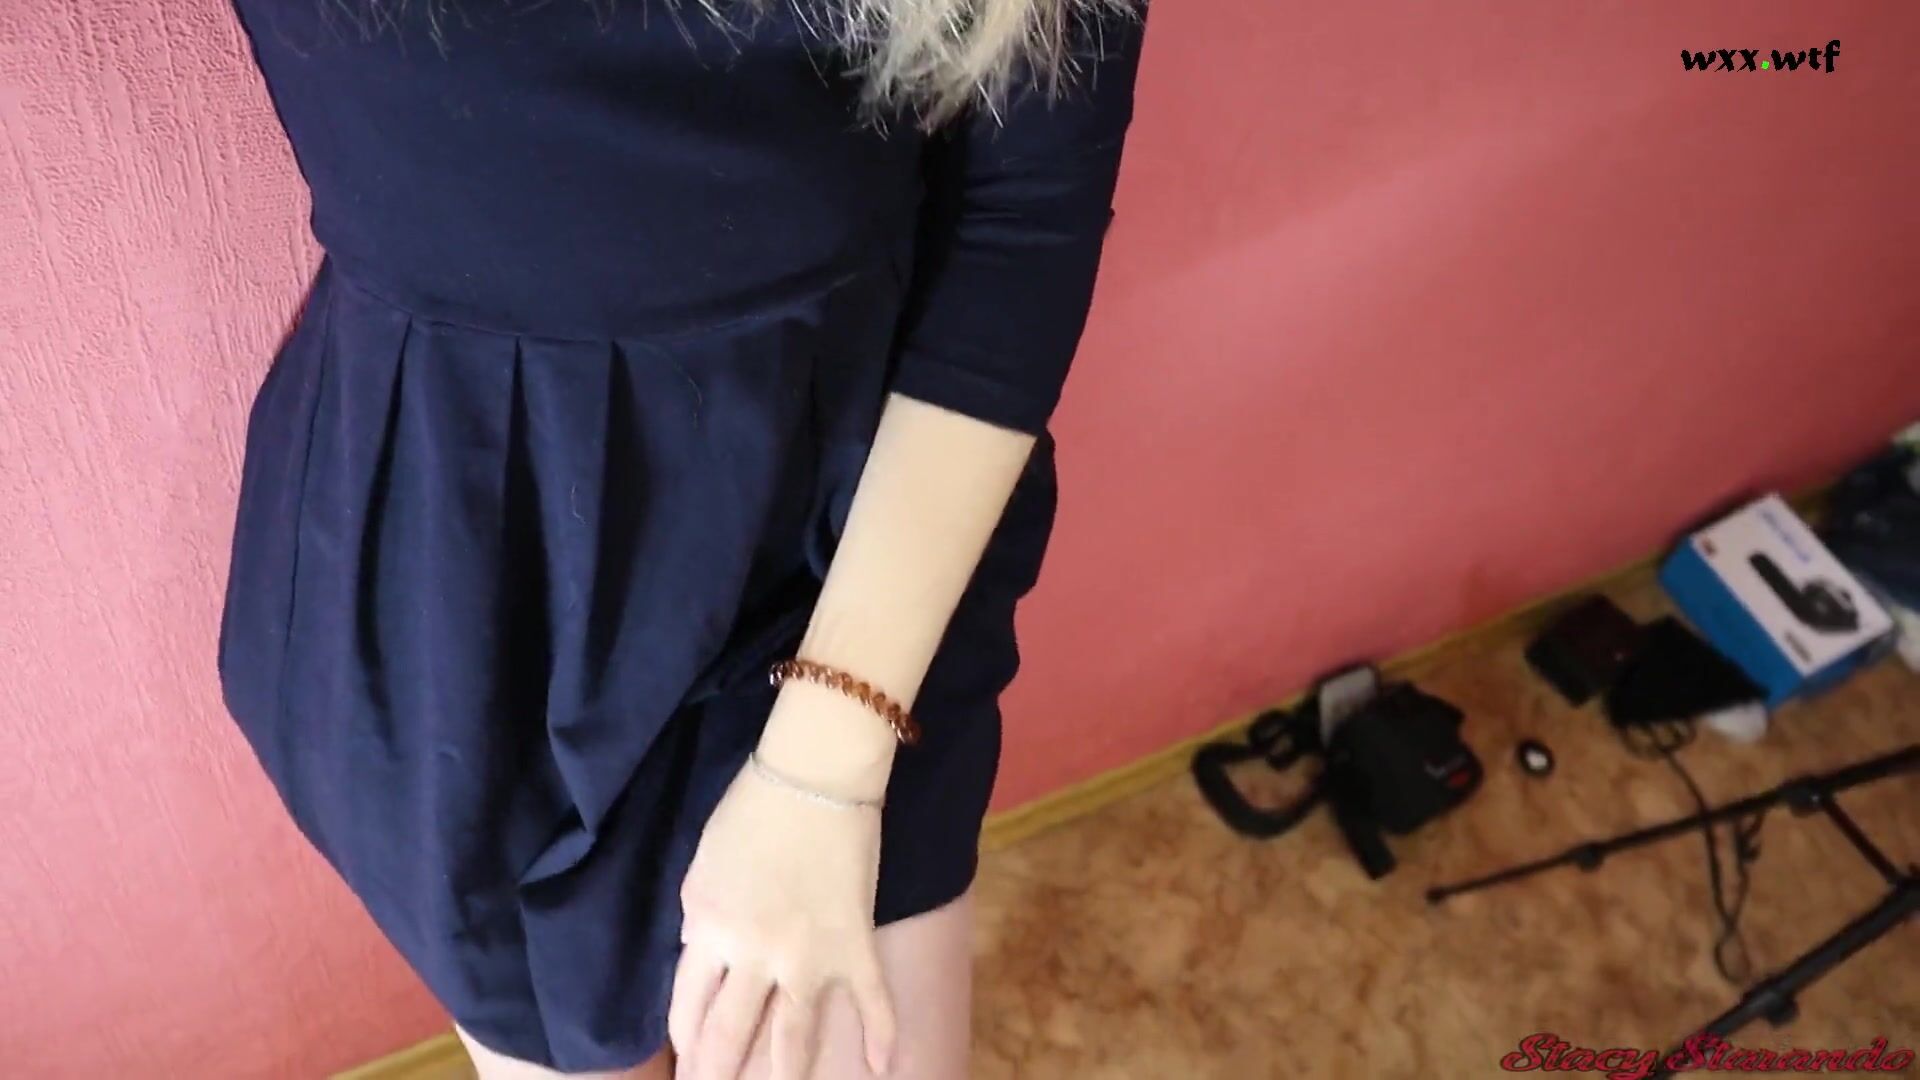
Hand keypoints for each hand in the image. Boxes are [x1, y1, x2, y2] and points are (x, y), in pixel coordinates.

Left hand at [669, 731, 896, 1079]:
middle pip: (729, 1035)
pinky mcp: (853, 944)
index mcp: (708, 928)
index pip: (687, 1004)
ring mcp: (806, 956)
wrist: (817, 773)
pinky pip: (870, 1001)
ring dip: (785, 1078)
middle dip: (716, 1074)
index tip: (687, 1063)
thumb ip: (701, 917)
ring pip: (792, 1038)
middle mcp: (752, 954)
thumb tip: (701, 953)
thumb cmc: (753, 808)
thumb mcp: (703, 865)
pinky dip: (880, 1037)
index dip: (685, 1039)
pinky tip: (881, 1069)